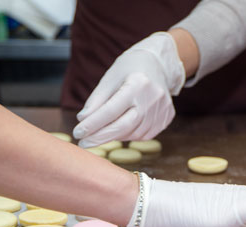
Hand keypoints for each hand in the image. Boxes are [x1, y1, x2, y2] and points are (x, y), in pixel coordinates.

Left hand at [73, 32, 184, 147]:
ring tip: (101, 134)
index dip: (92, 124)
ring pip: (134, 134)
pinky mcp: (167, 117)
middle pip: (123, 126)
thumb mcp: (110, 78)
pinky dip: (128, 136)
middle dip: (101, 137)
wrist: (159, 64)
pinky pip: (144, 135)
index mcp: (138, 83)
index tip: (77, 133)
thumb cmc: (130, 68)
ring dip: (114, 137)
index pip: (110, 110)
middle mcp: (153, 98)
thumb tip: (83, 120)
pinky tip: (119, 130)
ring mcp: (162, 109)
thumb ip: (96, 100)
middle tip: (84, 143)